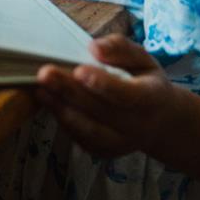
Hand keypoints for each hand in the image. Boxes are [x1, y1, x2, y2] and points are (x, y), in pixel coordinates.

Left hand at [34, 34, 180, 158]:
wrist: (158, 122)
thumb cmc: (145, 82)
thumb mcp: (142, 59)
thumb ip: (121, 49)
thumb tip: (95, 48)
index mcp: (151, 98)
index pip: (128, 95)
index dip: (103, 84)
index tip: (79, 71)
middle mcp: (137, 125)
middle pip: (101, 111)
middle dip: (70, 92)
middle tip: (45, 74)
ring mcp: (121, 143)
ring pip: (89, 130)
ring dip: (61, 109)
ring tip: (41, 89)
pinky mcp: (105, 151)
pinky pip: (81, 139)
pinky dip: (63, 121)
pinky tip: (49, 102)